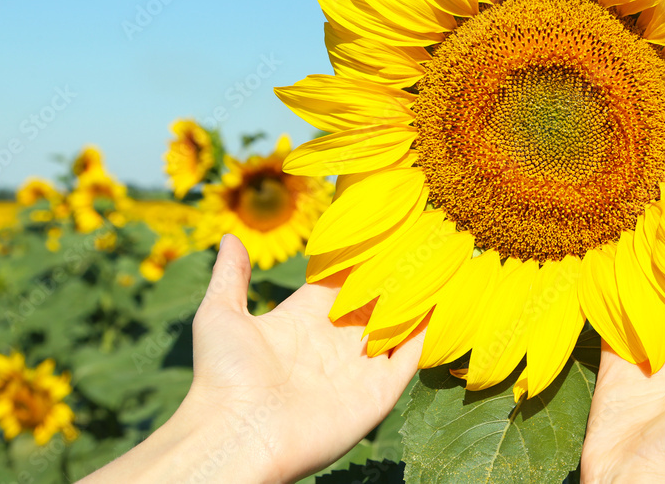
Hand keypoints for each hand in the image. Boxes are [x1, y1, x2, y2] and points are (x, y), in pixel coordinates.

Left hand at [82, 234, 423, 482]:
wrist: (238, 434)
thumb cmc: (223, 377)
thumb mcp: (220, 314)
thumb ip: (232, 276)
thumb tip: (231, 237)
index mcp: (303, 319)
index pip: (341, 282)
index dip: (359, 259)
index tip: (380, 230)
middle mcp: (335, 341)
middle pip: (373, 301)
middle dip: (393, 275)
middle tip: (420, 238)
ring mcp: (359, 367)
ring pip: (397, 326)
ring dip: (415, 300)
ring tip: (440, 263)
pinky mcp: (378, 391)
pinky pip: (411, 358)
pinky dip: (428, 333)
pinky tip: (444, 302)